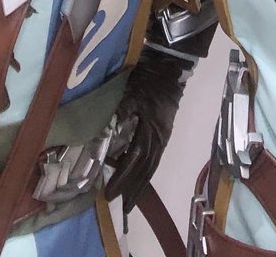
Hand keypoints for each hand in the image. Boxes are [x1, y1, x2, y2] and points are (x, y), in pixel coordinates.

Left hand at [104, 49, 189, 209]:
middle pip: (146, 169)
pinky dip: (148, 170)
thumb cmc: (148, 79)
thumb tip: (106, 133)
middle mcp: (160, 138)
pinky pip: (156, 157)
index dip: (122, 178)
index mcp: (151, 130)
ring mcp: (164, 135)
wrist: (169, 67)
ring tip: (133, 199)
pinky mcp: (165, 131)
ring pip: (153, 165)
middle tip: (124, 207)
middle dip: (134, 189)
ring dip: (142, 183)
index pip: (134, 160)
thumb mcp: (131, 94)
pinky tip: (141, 176)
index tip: (110, 192)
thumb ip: (120, 114)